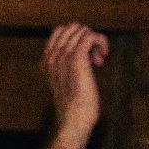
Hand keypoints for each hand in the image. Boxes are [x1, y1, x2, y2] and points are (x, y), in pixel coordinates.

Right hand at [44, 22, 106, 139]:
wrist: (75, 120)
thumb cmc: (75, 105)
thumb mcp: (68, 82)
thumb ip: (69, 65)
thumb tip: (88, 48)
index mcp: (46, 62)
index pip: (59, 31)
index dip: (76, 38)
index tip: (85, 56)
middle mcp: (51, 58)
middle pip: (71, 27)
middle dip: (86, 37)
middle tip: (94, 57)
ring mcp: (62, 58)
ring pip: (82, 30)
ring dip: (95, 41)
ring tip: (98, 60)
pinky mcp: (76, 60)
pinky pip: (90, 36)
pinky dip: (101, 42)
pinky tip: (103, 57)